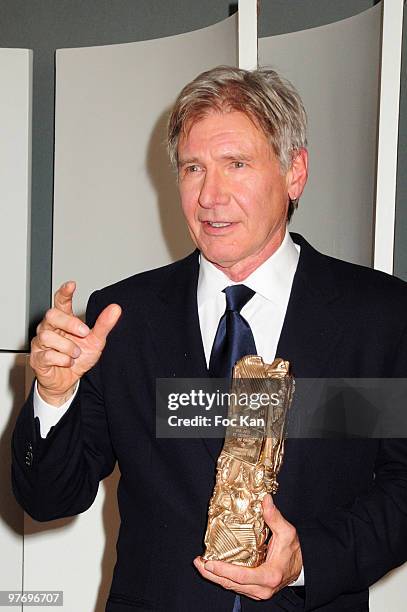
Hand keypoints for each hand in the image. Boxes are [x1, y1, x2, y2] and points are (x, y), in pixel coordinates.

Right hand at [31, 281, 120, 405]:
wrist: (67, 382)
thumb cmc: (78, 358)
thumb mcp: (95, 341)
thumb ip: (103, 325)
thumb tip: (115, 308)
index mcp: (63, 321)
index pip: (60, 302)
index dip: (64, 293)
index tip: (71, 285)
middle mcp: (49, 328)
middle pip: (52, 315)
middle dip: (70, 323)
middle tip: (84, 333)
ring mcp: (41, 343)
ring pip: (48, 336)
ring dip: (68, 347)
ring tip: (75, 354)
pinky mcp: (37, 358)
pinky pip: (47, 355)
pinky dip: (62, 359)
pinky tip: (67, 362)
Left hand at [193, 494, 301, 600]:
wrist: (303, 567)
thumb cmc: (295, 551)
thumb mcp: (287, 532)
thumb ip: (274, 517)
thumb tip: (265, 500)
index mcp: (269, 575)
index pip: (241, 576)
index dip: (223, 570)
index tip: (209, 562)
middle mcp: (262, 588)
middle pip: (232, 584)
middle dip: (212, 574)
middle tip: (198, 562)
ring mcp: (259, 591)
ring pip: (232, 587)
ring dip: (215, 577)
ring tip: (201, 564)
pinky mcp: (255, 590)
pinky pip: (236, 586)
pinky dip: (224, 578)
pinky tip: (214, 569)